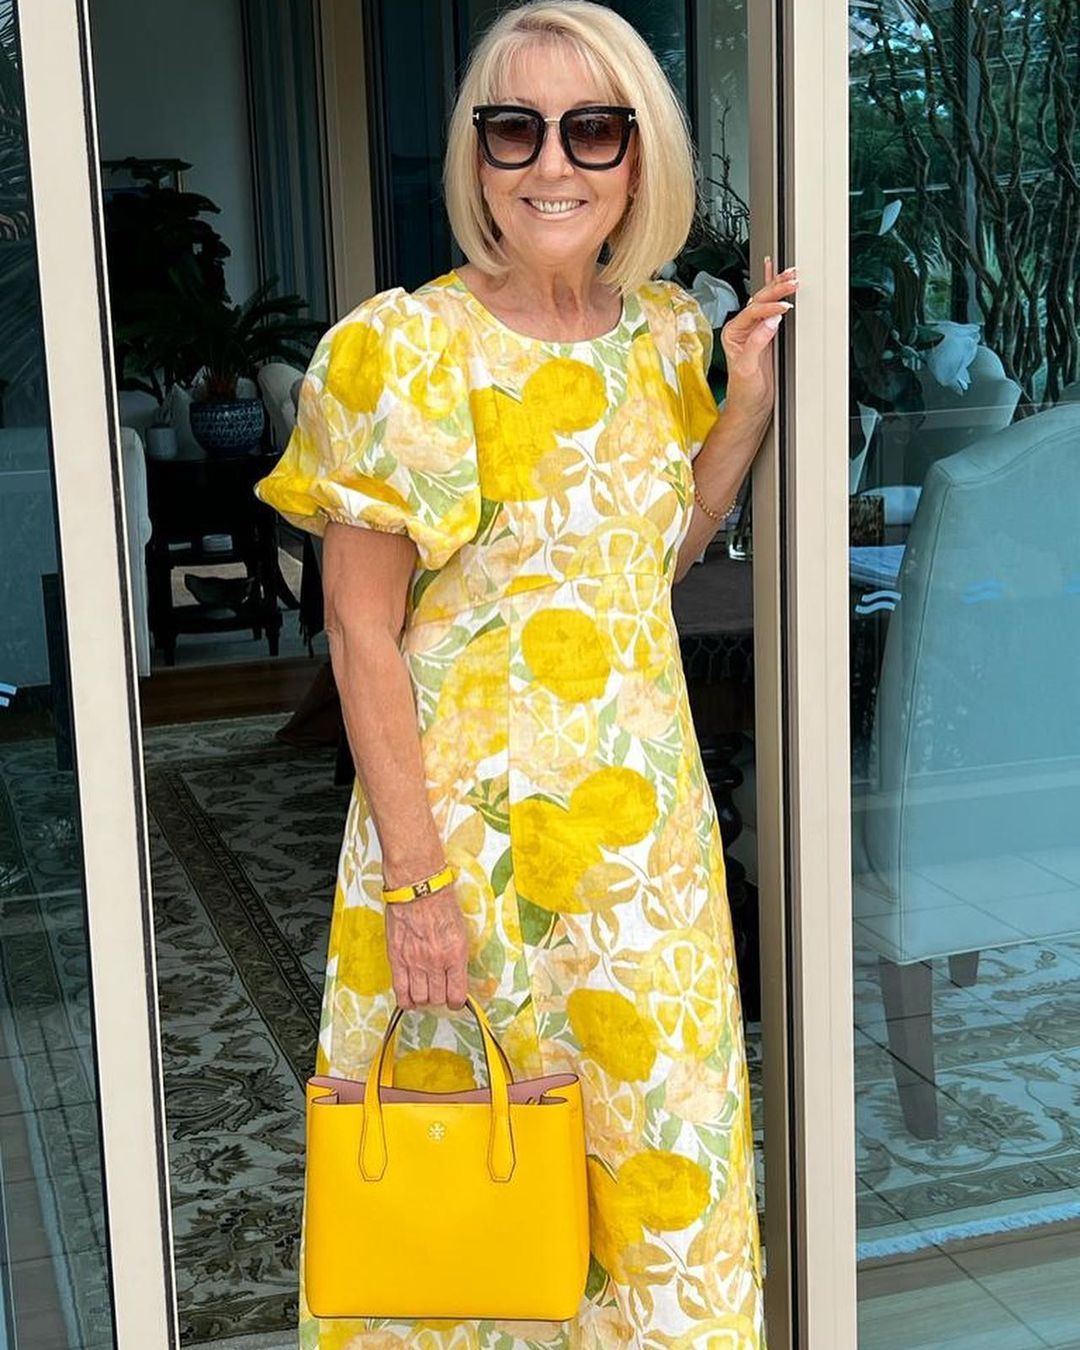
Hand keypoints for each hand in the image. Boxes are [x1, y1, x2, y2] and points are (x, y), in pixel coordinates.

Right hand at [384, 886, 469, 1009]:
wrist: (418, 889)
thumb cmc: (440, 903)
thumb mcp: (460, 930)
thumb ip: (457, 956)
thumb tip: (456, 974)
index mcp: (455, 955)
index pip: (457, 994)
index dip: (456, 1001)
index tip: (455, 999)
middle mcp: (435, 962)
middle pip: (438, 998)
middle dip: (439, 998)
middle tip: (439, 991)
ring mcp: (414, 962)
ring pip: (420, 997)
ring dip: (423, 998)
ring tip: (424, 991)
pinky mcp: (397, 959)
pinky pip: (400, 990)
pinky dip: (405, 1000)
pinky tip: (409, 999)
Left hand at [719, 257, 798, 420]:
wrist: (751, 407)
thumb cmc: (744, 392)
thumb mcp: (748, 368)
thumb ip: (757, 342)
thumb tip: (770, 321)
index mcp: (732, 333)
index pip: (752, 312)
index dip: (769, 308)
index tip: (784, 308)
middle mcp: (741, 329)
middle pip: (759, 301)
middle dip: (776, 289)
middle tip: (793, 280)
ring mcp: (754, 331)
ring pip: (765, 301)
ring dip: (778, 286)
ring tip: (791, 273)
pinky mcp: (766, 335)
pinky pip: (771, 309)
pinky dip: (776, 294)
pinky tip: (777, 278)